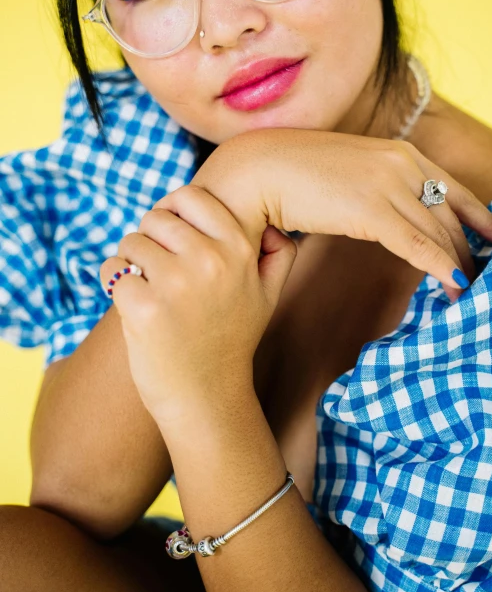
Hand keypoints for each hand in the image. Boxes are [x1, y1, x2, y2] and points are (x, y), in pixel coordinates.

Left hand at [99, 187, 296, 424]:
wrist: (207, 395)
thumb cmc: (232, 339)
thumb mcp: (269, 294)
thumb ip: (278, 253)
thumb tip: (271, 223)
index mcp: (238, 250)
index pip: (190, 196)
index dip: (173, 210)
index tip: (171, 233)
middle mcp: (210, 260)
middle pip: (156, 217)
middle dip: (151, 238)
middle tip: (159, 267)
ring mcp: (176, 283)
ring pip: (131, 241)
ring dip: (132, 261)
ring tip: (149, 287)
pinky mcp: (143, 307)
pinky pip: (113, 269)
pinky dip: (116, 282)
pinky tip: (134, 303)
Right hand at [185, 129, 491, 297]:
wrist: (258, 168)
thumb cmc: (296, 173)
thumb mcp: (351, 174)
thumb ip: (379, 190)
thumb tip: (393, 219)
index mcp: (400, 153)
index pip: (454, 189)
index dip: (480, 219)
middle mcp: (403, 164)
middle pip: (449, 216)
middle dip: (468, 250)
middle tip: (480, 279)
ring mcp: (388, 184)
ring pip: (437, 232)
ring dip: (456, 266)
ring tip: (467, 294)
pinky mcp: (371, 209)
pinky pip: (415, 244)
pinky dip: (438, 266)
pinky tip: (451, 285)